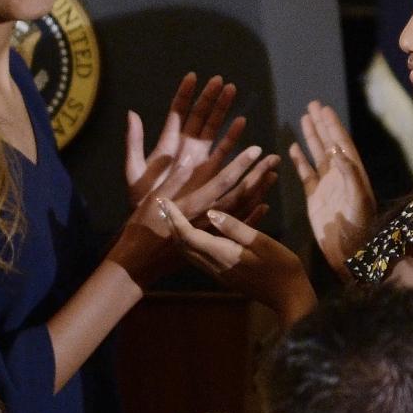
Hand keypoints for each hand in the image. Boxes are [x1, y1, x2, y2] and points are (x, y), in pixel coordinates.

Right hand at [109, 142, 277, 288]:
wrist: (139, 263)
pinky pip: (237, 231)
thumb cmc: (141, 227)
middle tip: (273, 159)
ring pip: (242, 212)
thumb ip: (171, 179)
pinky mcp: (212, 244)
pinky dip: (253, 217)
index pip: (222, 182)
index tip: (255, 149)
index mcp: (191, 206)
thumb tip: (188, 157)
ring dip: (259, 193)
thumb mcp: (148, 199)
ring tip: (273, 174)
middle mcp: (207, 220)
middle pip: (239, 196)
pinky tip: (265, 205)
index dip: (240, 165)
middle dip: (257, 176)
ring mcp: (212, 234)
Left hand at [125, 73, 244, 207]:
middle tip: (221, 79)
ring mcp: (200, 158)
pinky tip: (240, 122)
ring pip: (213, 128)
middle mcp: (186, 147)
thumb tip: (131, 112)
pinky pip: (223, 150)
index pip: (178, 112)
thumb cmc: (143, 199)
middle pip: (200, 116)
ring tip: (232, 91)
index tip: (193, 76)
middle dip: (210, 97)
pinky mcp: (210, 172)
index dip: (185, 94)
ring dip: (223, 110)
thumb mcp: (133, 171)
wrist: (155, 225)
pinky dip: (231, 136)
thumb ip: (134, 142)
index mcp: (167, 143)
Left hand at [161, 200, 316, 325]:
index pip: (189, 235)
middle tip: (162, 205)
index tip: (165, 201)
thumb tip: (211, 214)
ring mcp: (218, 274)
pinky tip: (194, 232)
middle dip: (170, 225)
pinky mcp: (224, 276)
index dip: (175, 218)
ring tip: (173, 216)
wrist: (289, 298)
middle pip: (182, 246)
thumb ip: (235, 228)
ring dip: (178, 234)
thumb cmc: (282, 267)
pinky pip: (199, 258)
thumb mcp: (262, 242)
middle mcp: (215, 266)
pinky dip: (190, 243)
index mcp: (223, 255)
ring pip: (188, 254)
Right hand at [289, 101, 375, 277]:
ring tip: (304, 118)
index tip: (324, 109)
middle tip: (313, 105)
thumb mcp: (359, 201)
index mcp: (353, 173)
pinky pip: (306, 175)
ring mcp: (327, 186)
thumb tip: (339, 152)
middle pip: (330, 144)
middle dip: (322, 125)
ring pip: (317, 156)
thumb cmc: (359, 229)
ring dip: (311, 138)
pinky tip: (293, 148)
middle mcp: (340, 176)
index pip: (342, 144)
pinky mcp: (314, 199)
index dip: (333, 126)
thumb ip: (351, 176)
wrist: (349, 254)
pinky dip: (300, 161)